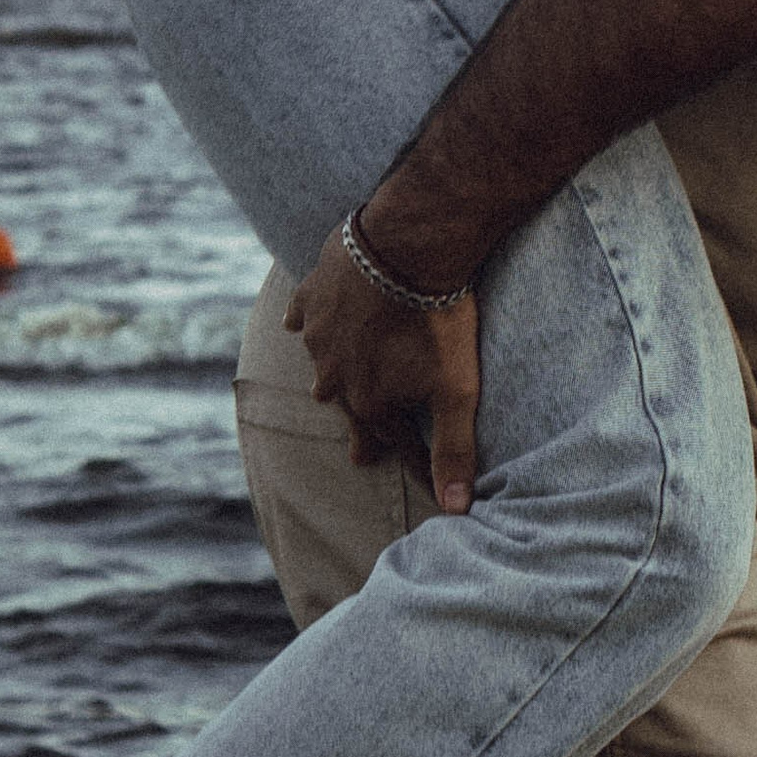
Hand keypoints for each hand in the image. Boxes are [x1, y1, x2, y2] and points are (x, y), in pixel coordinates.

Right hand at [284, 228, 482, 515]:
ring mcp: (318, 333)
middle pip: (352, 409)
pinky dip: (305, 322)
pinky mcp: (313, 294)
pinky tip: (300, 324)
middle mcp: (334, 375)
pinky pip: (302, 315)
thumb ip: (454, 449)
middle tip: (361, 455)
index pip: (394, 442)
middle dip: (363, 431)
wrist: (409, 247)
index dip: (411, 459)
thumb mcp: (456, 390)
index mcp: (367, 402)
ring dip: (333, 375)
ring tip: (332, 386)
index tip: (418, 477)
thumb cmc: (438, 319)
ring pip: (323, 364)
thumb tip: (456, 509)